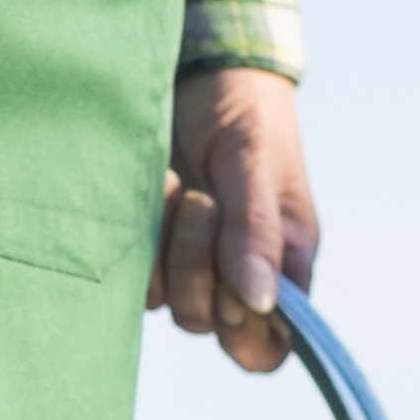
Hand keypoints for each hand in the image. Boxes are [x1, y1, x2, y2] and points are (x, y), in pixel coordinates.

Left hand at [153, 65, 318, 373]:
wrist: (202, 73)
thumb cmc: (248, 116)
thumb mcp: (256, 167)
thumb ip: (257, 233)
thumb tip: (260, 304)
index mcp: (283, 267)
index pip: (269, 346)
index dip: (247, 337)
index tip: (231, 288)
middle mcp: (236, 277)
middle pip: (209, 322)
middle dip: (199, 268)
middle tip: (202, 202)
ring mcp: (190, 264)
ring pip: (168, 302)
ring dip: (167, 250)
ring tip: (176, 184)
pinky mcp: (152, 248)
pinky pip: (136, 276)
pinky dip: (140, 241)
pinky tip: (154, 188)